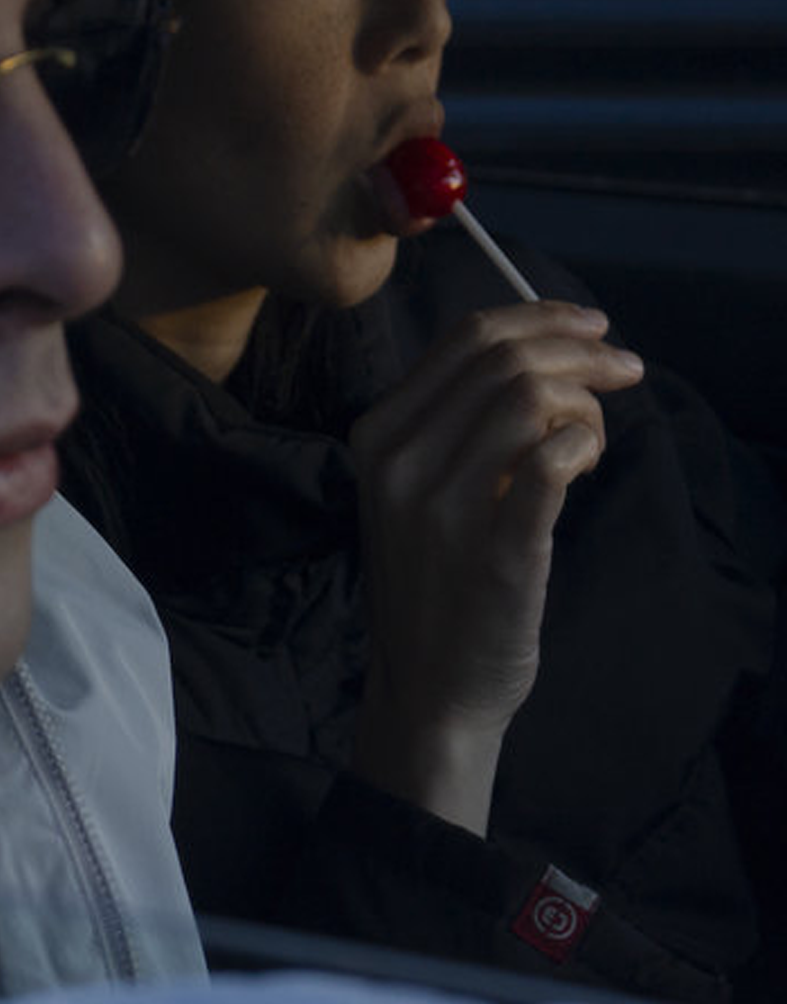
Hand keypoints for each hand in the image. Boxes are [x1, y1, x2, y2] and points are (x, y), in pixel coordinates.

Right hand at [346, 301, 644, 832]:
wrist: (428, 685)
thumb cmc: (432, 578)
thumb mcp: (411, 487)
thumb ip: (450, 422)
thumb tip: (537, 355)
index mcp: (377, 433)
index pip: (464, 339)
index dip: (540, 318)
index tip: (593, 327)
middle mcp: (399, 461)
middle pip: (503, 362)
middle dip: (580, 351)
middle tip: (625, 369)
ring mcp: (442, 507)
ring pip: (531, 402)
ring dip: (585, 407)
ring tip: (593, 443)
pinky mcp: (494, 551)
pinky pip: (551, 463)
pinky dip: (581, 445)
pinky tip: (584, 462)